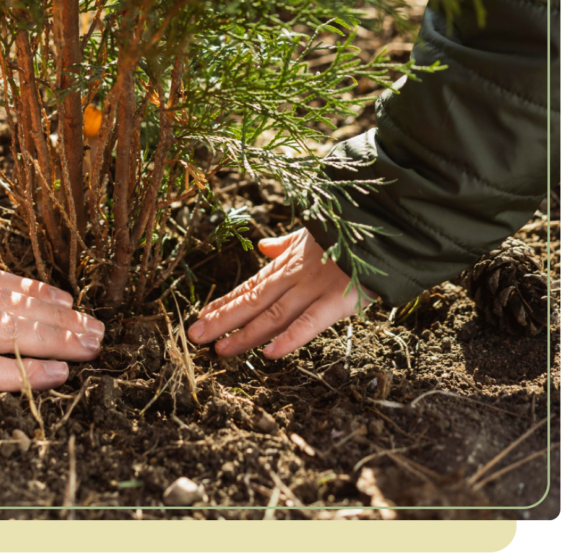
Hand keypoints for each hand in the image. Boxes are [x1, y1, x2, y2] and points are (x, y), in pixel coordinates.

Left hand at [187, 228, 376, 358]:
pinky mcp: (339, 300)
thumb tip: (264, 246)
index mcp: (288, 264)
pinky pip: (310, 322)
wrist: (386, 224)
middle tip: (193, 336)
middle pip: (252, 302)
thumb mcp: (313, 235)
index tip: (201, 317)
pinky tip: (269, 354)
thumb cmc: (350, 232)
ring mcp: (315, 288)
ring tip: (220, 349)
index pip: (250, 287)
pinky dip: (290, 338)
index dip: (225, 303)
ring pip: (273, 314)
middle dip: (222, 320)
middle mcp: (295, 276)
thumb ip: (286, 244)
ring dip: (244, 334)